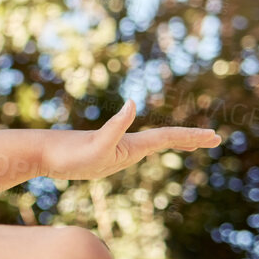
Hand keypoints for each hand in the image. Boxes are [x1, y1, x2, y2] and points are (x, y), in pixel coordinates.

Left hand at [40, 101, 221, 180]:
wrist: (44, 153)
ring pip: (154, 143)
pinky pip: (138, 152)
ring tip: (195, 143)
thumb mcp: (96, 144)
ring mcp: (119, 148)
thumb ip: (116, 125)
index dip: (191, 136)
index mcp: (131, 142)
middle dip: (191, 138)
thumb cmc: (68, 153)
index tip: (214, 137)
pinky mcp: (108, 155)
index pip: (168, 137)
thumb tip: (133, 103)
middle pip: (167, 137)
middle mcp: (128, 142)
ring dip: (176, 142)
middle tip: (215, 138)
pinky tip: (148, 150)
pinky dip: (151, 150)